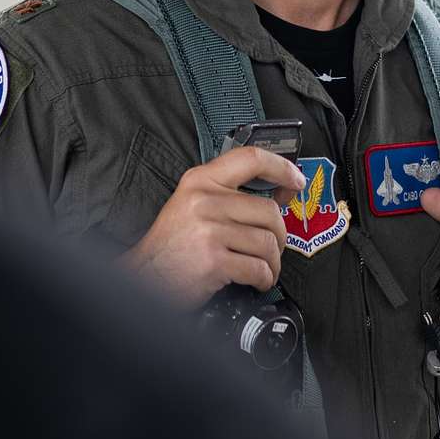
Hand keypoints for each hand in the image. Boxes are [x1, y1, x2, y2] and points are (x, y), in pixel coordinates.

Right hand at [122, 148, 305, 307]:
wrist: (143, 278)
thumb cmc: (169, 246)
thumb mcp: (190, 205)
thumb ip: (225, 195)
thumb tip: (276, 196)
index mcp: (199, 181)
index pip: (250, 158)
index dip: (281, 167)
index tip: (296, 180)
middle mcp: (204, 201)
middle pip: (268, 212)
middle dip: (279, 236)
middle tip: (272, 247)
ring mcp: (209, 230)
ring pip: (267, 242)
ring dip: (272, 262)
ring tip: (262, 268)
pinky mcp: (213, 260)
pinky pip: (258, 268)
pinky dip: (264, 279)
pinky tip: (256, 280)